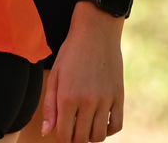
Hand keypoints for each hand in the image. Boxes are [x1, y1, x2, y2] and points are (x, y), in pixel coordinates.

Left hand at [41, 5, 124, 140]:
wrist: (96, 34)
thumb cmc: (70, 54)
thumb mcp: (55, 77)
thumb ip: (50, 106)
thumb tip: (48, 133)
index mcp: (67, 97)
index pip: (64, 134)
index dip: (61, 138)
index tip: (60, 133)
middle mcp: (87, 102)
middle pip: (82, 138)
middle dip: (75, 139)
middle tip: (71, 130)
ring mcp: (106, 100)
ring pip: (100, 135)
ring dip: (90, 136)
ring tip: (84, 127)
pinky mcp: (119, 97)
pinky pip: (117, 125)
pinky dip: (109, 130)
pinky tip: (100, 123)